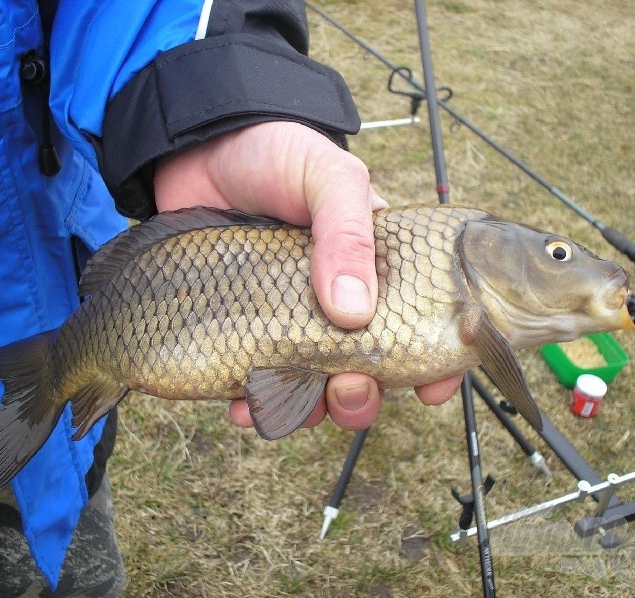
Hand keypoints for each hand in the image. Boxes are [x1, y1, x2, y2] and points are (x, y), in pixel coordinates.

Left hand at [154, 122, 461, 431]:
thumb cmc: (277, 154)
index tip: (430, 388)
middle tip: (349, 389)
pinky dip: (255, 405)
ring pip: (313, 388)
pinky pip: (256, 384)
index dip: (433, 362)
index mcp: (377, 269)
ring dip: (311, 410)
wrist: (201, 150)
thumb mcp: (328, 178)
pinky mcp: (243, 329)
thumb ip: (347, 233)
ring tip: (291, 405)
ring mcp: (289, 320)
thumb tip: (354, 311)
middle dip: (362, 397)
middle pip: (366, 372)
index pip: (420, 324)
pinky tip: (243, 405)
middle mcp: (339, 303)